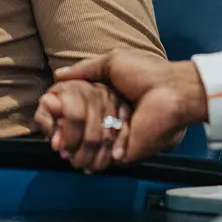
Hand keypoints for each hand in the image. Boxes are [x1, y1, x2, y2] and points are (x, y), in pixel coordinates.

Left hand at [35, 80, 128, 172]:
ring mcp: (112, 100)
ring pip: (109, 135)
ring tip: (91, 166)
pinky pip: (125, 130)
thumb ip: (46, 122)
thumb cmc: (58, 101)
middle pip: (94, 131)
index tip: (65, 152)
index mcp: (73, 90)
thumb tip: (57, 144)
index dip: (70, 140)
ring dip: (101, 156)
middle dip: (85, 154)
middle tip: (77, 164)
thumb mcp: (45, 108)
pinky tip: (113, 158)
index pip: (75, 118)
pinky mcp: (123, 106)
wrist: (76, 88)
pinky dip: (120, 147)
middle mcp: (95, 92)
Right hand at [56, 50, 206, 161]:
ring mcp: (116, 138)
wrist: (171, 91)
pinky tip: (77, 149)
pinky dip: (91, 155)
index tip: (50, 112)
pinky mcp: (124, 152)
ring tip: (62, 145)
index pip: (79, 112)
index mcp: (108, 101)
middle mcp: (110, 121)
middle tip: (53, 135)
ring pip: (88, 148)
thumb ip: (86, 69)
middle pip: (81, 131)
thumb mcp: (112, 62)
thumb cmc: (147, 73)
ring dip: (76, 146)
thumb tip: (58, 75)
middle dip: (65, 134)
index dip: (64, 113)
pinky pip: (102, 159)